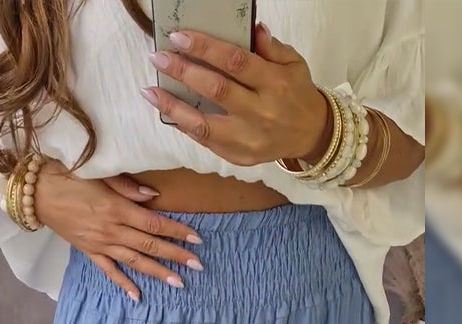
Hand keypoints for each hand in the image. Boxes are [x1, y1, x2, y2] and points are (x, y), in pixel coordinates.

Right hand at [33, 161, 202, 300]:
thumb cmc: (68, 175)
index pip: (154, 224)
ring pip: (134, 261)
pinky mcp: (88, 251)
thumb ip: (127, 186)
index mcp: (117, 208)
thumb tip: (154, 197)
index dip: (177, 231)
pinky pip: (109, 271)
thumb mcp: (99, 172)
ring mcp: (100, 244)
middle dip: (176, 255)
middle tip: (198, 266)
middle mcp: (112, 230)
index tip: (196, 239)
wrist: (36, 192)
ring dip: (157, 272)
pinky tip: (137, 295)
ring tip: (178, 283)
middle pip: (150, 245)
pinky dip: (123, 283)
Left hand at [141, 22, 330, 166]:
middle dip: (183, 72)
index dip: (205, 49)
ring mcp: (248, 139)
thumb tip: (250, 29)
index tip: (179, 38)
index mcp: (274, 83)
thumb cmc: (297, 94)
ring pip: (204, 123)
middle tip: (158, 59)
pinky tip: (168, 112)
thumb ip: (270, 46)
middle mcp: (261, 112)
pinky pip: (205, 141)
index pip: (235, 62)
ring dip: (172, 106)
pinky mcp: (239, 156)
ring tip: (150, 91)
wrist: (310, 134)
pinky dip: (184, 126)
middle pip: (216, 90)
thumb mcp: (293, 64)